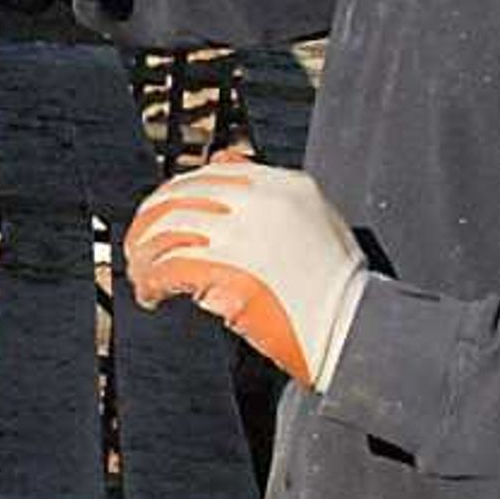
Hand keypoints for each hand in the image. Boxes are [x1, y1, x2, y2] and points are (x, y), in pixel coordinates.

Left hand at [126, 152, 369, 388]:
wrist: (360, 326)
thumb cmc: (339, 288)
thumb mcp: (316, 222)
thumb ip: (271, 199)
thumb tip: (223, 174)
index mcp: (284, 184)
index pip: (211, 172)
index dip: (176, 194)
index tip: (161, 215)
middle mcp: (261, 201)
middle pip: (179, 196)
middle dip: (149, 223)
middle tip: (139, 249)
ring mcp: (244, 234)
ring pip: (166, 230)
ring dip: (143, 255)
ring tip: (142, 275)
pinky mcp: (229, 271)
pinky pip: (168, 267)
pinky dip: (150, 281)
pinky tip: (152, 295)